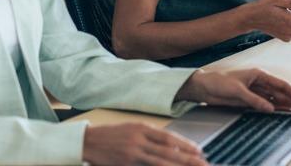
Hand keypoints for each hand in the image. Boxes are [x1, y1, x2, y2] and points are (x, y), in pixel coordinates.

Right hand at [83, 123, 205, 165]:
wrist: (87, 141)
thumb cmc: (111, 134)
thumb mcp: (131, 129)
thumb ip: (150, 137)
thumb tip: (171, 146)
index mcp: (141, 128)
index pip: (168, 137)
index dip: (185, 144)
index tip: (199, 150)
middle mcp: (138, 140)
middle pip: (168, 151)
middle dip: (187, 158)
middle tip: (203, 163)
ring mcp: (132, 154)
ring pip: (160, 163)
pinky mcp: (125, 164)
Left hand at [175, 69, 290, 112]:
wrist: (203, 87)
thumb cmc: (218, 82)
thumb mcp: (237, 90)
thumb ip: (254, 100)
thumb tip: (270, 108)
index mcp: (258, 74)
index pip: (281, 85)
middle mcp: (259, 82)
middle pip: (280, 93)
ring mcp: (255, 91)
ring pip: (275, 99)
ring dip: (286, 105)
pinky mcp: (249, 99)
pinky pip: (266, 104)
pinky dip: (275, 109)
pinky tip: (282, 113)